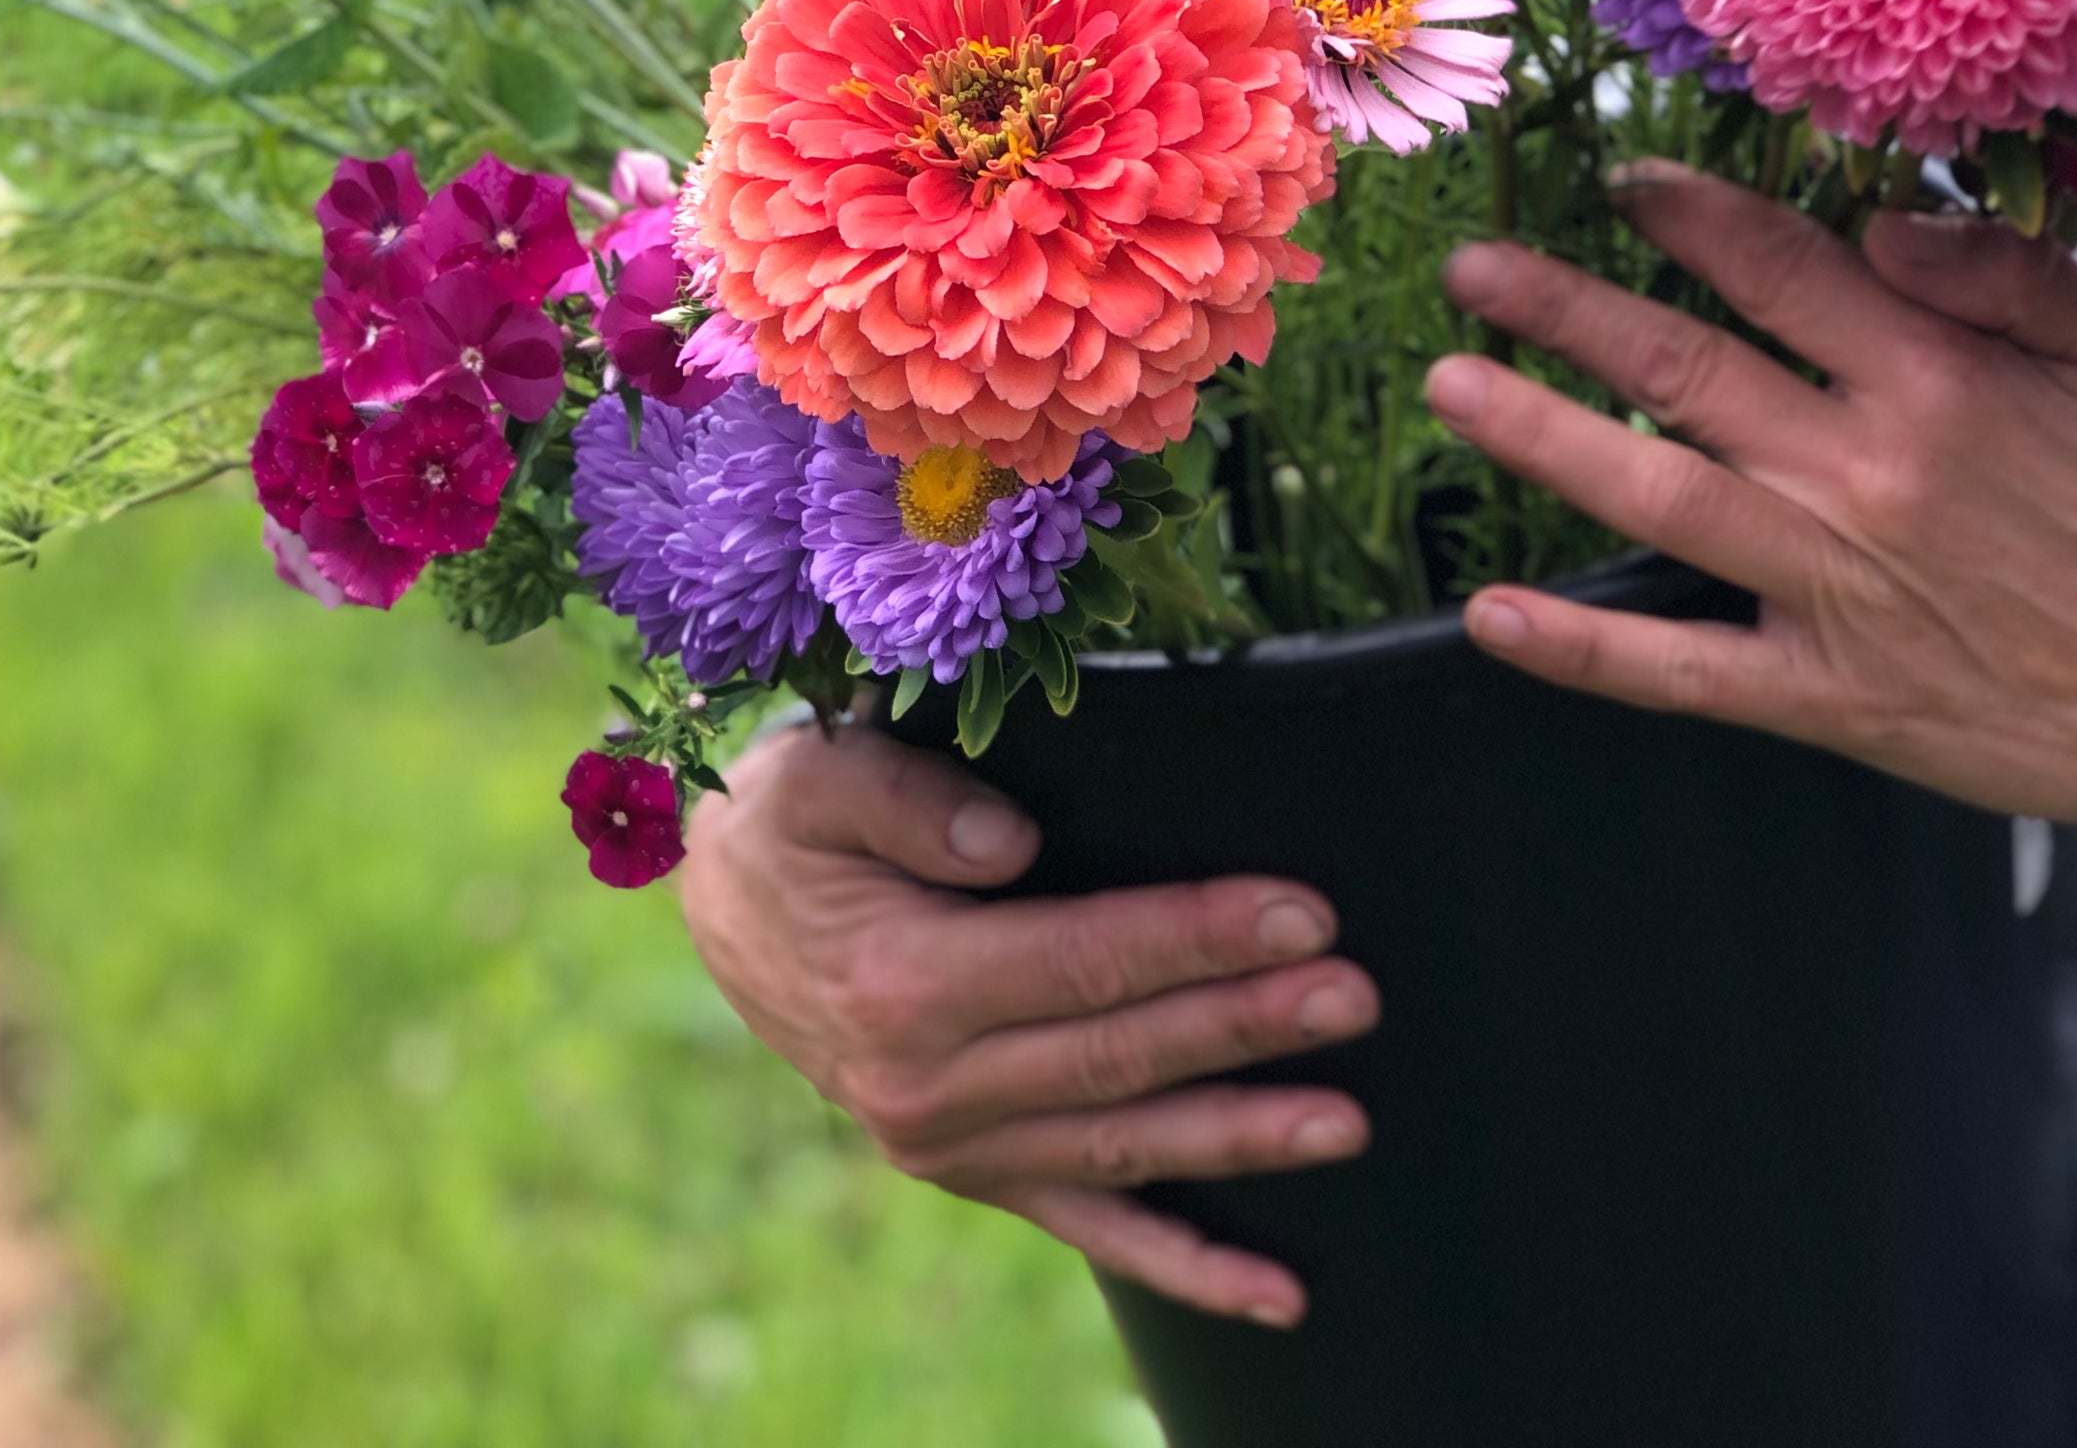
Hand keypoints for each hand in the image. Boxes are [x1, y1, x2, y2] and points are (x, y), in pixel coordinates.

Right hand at [678, 719, 1375, 1324]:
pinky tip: (1279, 1295)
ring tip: (1347, 1119)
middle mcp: (930, 1084)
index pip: (1082, 960)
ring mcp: (955, 1144)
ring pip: (1122, 1147)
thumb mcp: (816, 780)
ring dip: (1239, 1136)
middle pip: (1118, 1056)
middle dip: (1244, 1027)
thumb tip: (1016, 843)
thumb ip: (910, 801)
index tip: (1299, 913)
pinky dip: (1186, 1269)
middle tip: (1351, 996)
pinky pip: (1090, 1225)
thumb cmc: (789, 827)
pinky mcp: (976, 1172)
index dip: (1194, 937)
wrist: (726, 919)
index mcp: (902, 982)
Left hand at [1425, 160, 2076, 817]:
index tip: (1615, 178)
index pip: (1779, 269)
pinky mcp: (1837, 698)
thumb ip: (2005, 277)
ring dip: (1545, 439)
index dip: (1686, 213)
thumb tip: (1883, 219)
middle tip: (1470, 268)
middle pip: (1685, 368)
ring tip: (1453, 387)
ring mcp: (1840, 591)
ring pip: (1663, 499)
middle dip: (1565, 311)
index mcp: (1936, 381)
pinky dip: (1585, 651)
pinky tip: (1493, 618)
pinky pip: (1689, 673)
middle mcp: (1868, 475)